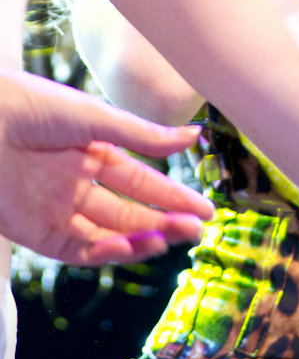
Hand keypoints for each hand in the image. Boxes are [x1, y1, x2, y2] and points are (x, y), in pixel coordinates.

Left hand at [0, 69, 213, 263]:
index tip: (205, 209)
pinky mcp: (35, 232)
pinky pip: (77, 250)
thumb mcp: (96, 118)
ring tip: (170, 239)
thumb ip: (143, 136)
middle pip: (130, 212)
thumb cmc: (34, 106)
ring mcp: (58, 209)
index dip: (174, 196)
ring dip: (140, 240)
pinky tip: (130, 246)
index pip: (142, 181)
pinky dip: (106, 253)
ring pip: (108, 235)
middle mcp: (79, 184)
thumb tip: (193, 136)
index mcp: (94, 153)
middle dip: (165, 221)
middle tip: (197, 230)